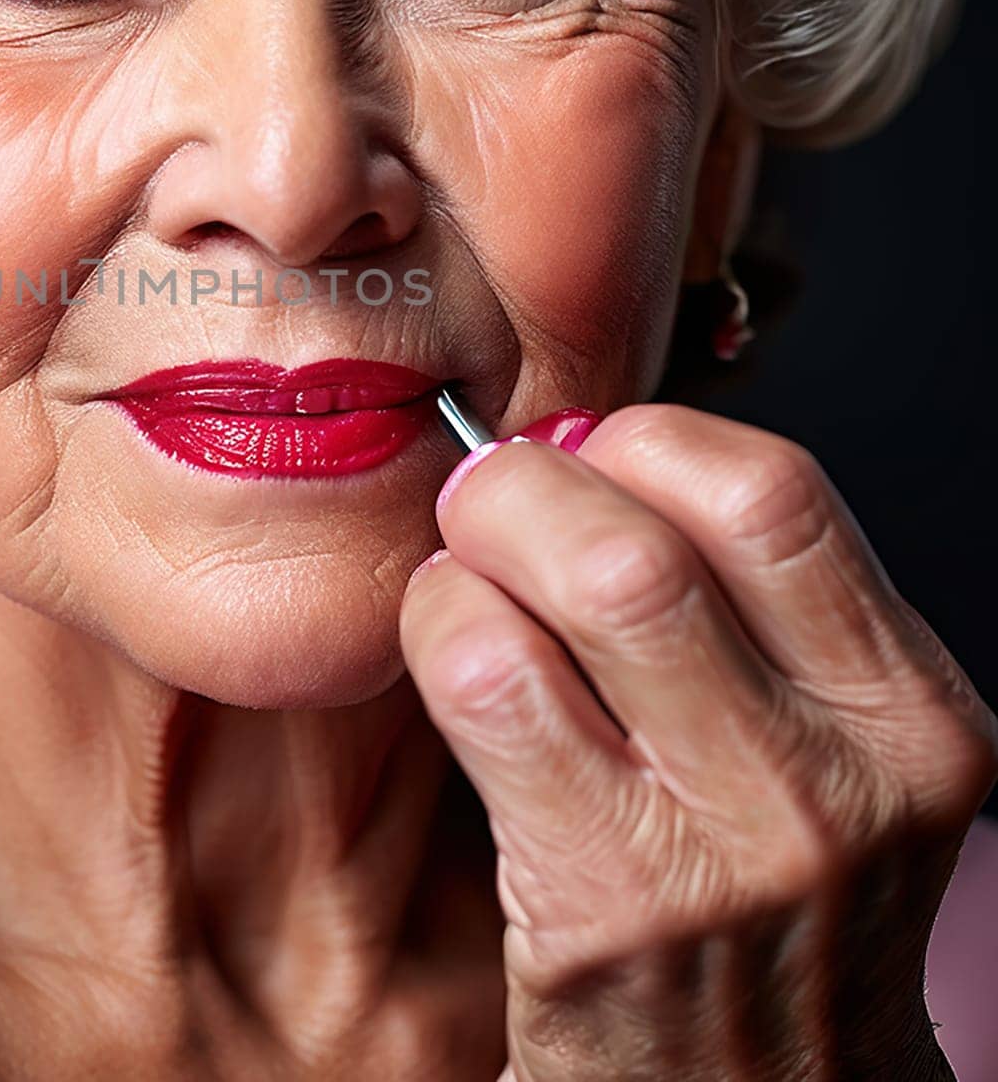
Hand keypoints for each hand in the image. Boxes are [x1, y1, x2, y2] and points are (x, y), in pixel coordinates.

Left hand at [399, 403, 997, 1080]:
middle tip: (489, 498)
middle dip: (533, 480)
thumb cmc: (760, 904)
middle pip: (658, 528)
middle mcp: (842, 776)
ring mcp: (728, 846)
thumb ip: (741, 607)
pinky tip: (442, 648)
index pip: (771, 489)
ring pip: (586, 580)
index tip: (584, 455)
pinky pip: (491, 681)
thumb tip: (588, 448)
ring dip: (480, 544)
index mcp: (908, 713)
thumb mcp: (817, 749)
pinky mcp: (608, 907)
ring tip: (463, 569)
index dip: (646, 440)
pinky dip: (438, 625)